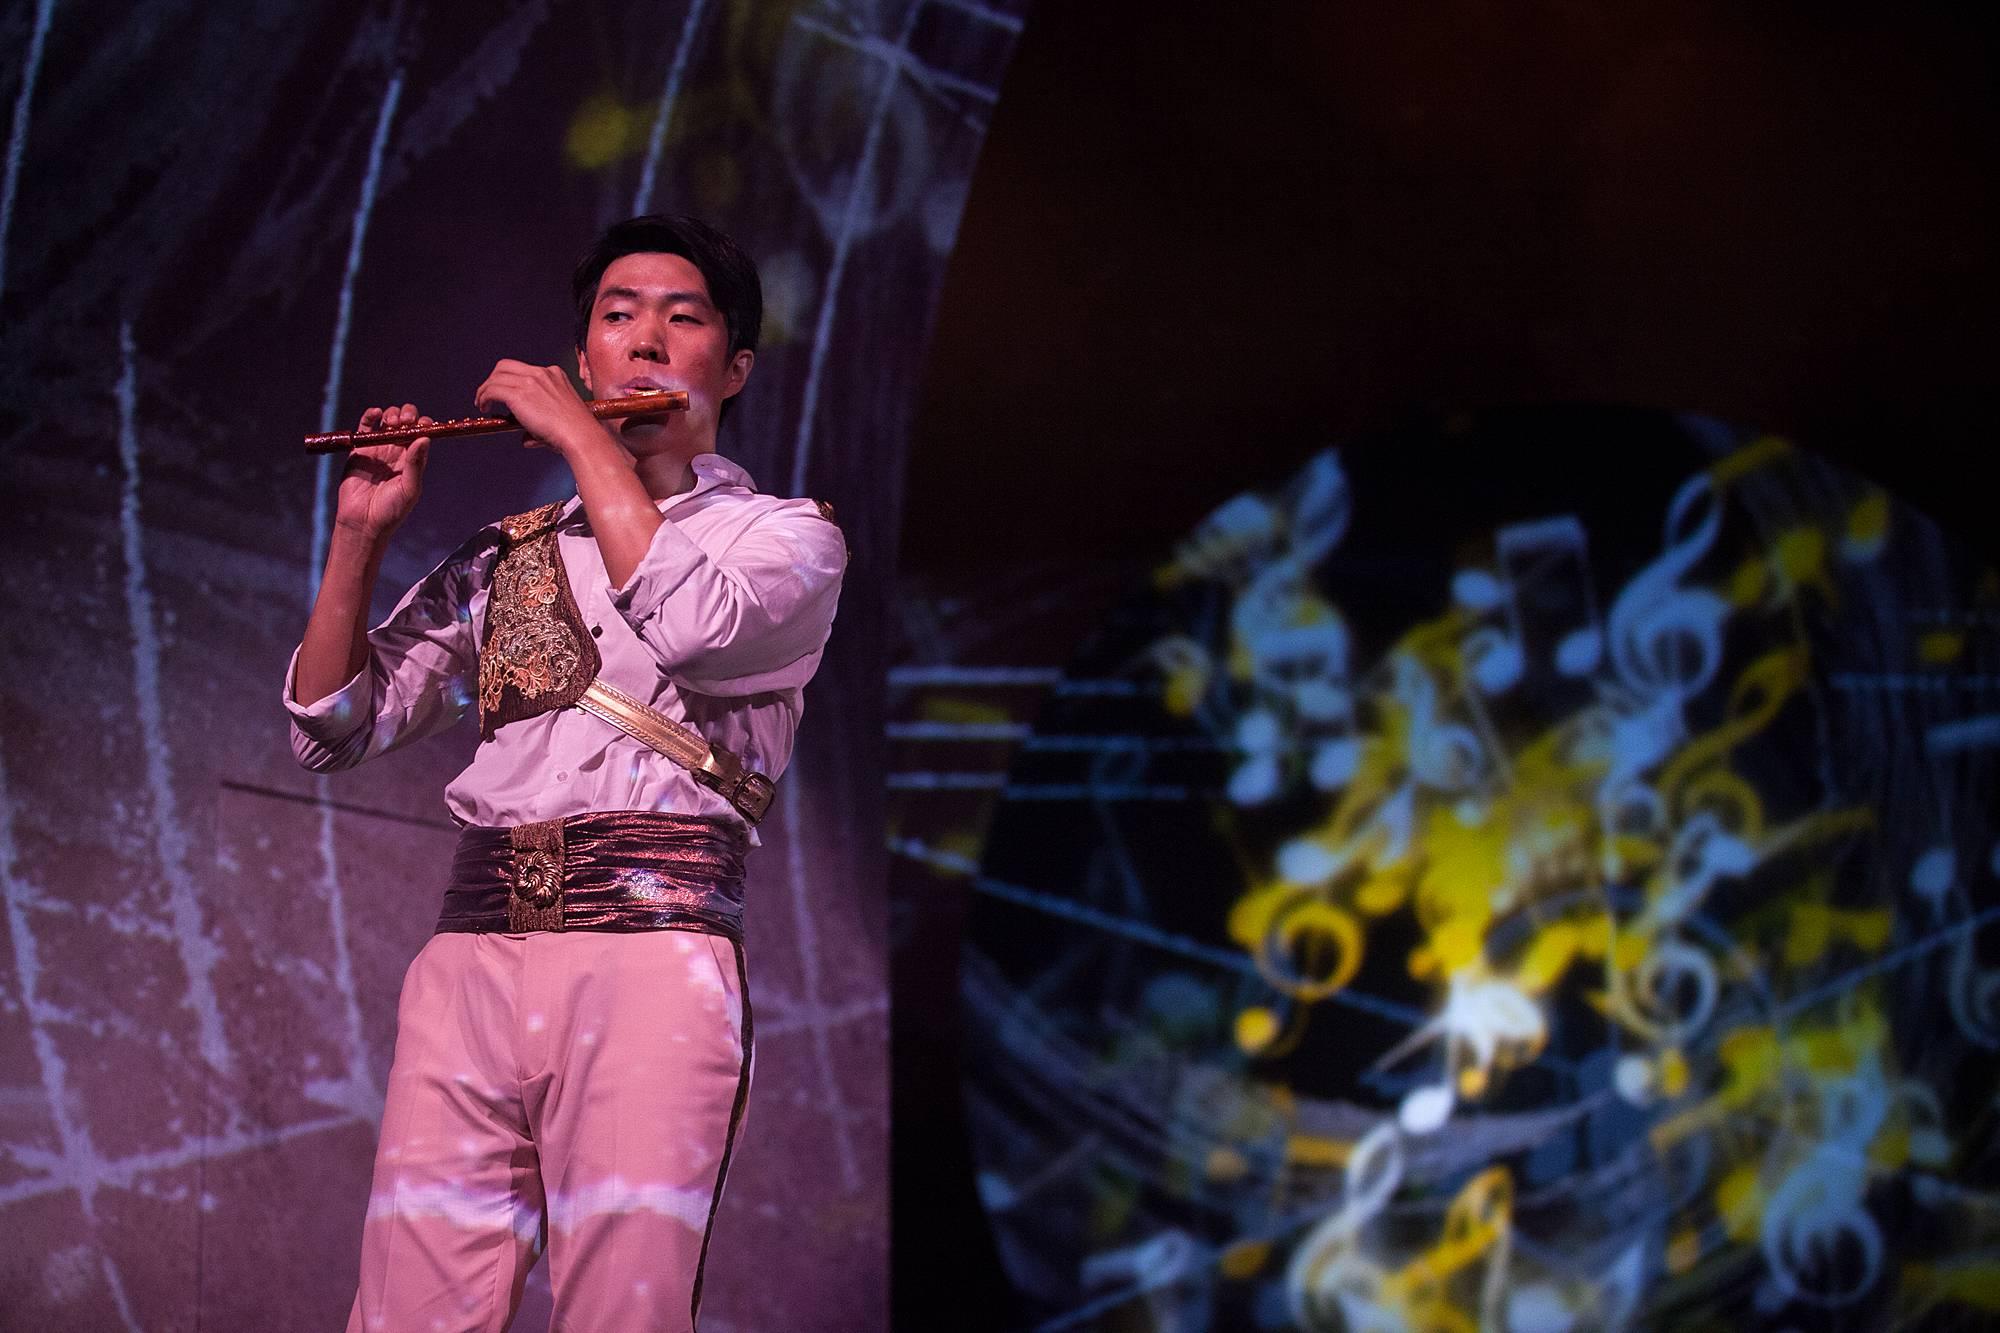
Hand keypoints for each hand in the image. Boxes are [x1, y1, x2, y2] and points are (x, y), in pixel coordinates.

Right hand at [334, 403, 431, 542]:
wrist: (363, 522)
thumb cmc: (391, 510)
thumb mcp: (409, 488)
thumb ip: (416, 464)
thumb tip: (425, 438)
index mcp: (413, 460)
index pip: (422, 434)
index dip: (424, 425)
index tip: (423, 424)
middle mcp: (397, 451)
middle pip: (406, 423)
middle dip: (408, 416)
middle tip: (405, 422)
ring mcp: (378, 448)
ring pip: (387, 421)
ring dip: (392, 414)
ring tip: (392, 422)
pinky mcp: (359, 449)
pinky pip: (365, 427)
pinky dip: (370, 415)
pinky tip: (376, 413)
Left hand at [473, 360, 608, 458]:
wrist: (580, 435)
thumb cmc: (576, 432)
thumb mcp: (561, 417)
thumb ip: (541, 423)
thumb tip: (526, 439)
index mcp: (554, 374)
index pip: (524, 369)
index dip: (509, 380)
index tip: (504, 393)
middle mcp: (541, 373)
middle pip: (505, 366)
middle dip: (493, 379)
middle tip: (488, 395)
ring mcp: (530, 382)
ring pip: (495, 377)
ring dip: (485, 390)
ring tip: (481, 403)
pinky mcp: (519, 394)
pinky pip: (492, 390)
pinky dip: (484, 397)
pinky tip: (484, 407)